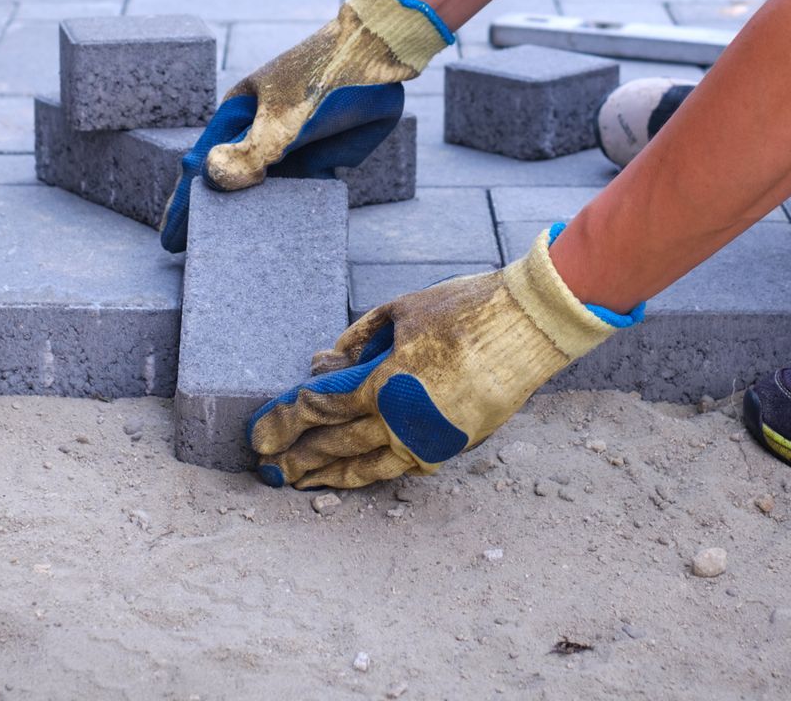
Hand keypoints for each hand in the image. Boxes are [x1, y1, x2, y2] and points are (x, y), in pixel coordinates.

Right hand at [159, 0, 452, 251]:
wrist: (377, 57)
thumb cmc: (321, 76)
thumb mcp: (283, 115)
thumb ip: (251, 151)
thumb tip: (211, 178)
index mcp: (236, 117)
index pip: (202, 167)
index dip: (185, 205)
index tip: (171, 240)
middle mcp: (258, 135)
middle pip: (231, 185)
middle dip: (216, 217)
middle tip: (198, 257)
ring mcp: (288, 149)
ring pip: (265, 194)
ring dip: (254, 221)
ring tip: (237, 259)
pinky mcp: (318, 158)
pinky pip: (300, 194)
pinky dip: (290, 215)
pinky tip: (283, 243)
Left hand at [247, 227, 642, 488]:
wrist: (531, 325)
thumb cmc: (465, 308)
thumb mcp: (400, 310)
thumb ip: (359, 338)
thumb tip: (328, 362)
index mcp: (387, 383)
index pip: (320, 409)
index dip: (284, 421)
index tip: (259, 434)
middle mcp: (405, 421)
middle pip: (338, 444)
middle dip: (298, 456)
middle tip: (269, 467)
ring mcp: (433, 439)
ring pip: (372, 466)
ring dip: (333, 474)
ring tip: (303, 483)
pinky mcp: (455, 444)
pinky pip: (406, 464)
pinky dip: (376, 470)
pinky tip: (358, 472)